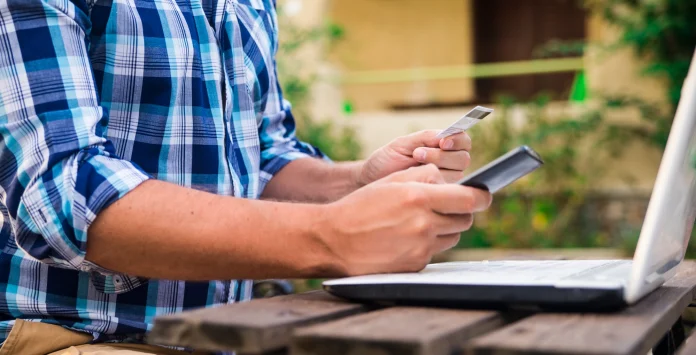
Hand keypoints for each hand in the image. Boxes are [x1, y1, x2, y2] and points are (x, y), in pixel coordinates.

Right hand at [319, 164, 491, 275]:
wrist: (333, 240)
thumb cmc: (360, 207)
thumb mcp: (390, 181)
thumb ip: (423, 176)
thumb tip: (449, 181)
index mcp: (419, 197)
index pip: (469, 199)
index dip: (481, 196)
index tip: (483, 195)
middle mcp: (424, 224)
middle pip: (465, 219)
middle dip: (460, 211)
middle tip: (444, 207)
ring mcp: (421, 247)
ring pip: (452, 237)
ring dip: (444, 228)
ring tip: (420, 222)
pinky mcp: (415, 265)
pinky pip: (434, 252)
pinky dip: (427, 244)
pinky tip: (405, 238)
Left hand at [358, 130, 471, 185]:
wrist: (372, 180)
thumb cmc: (388, 159)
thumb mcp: (403, 144)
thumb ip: (425, 137)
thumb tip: (446, 136)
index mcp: (444, 147)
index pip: (463, 141)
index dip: (457, 140)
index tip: (443, 142)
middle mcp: (449, 164)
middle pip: (463, 158)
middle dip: (441, 155)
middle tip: (418, 154)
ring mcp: (445, 182)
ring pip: (456, 174)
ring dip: (435, 167)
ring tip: (413, 164)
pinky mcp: (438, 197)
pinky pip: (445, 190)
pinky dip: (432, 182)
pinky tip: (417, 180)